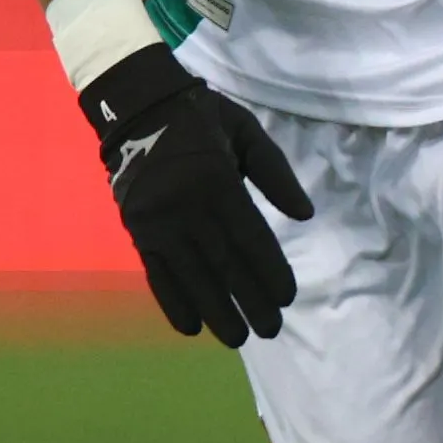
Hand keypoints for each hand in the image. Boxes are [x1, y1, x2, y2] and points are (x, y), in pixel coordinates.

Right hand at [79, 45, 314, 346]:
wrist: (136, 105)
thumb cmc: (201, 117)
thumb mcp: (246, 131)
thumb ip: (276, 173)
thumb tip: (305, 215)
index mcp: (217, 180)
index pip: (249, 236)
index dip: (269, 270)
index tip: (286, 297)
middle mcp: (186, 206)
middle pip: (223, 263)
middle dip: (248, 300)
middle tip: (269, 329)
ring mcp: (157, 221)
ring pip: (190, 275)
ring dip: (214, 311)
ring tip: (237, 338)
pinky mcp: (137, 230)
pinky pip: (155, 272)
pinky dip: (171, 302)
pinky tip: (190, 326)